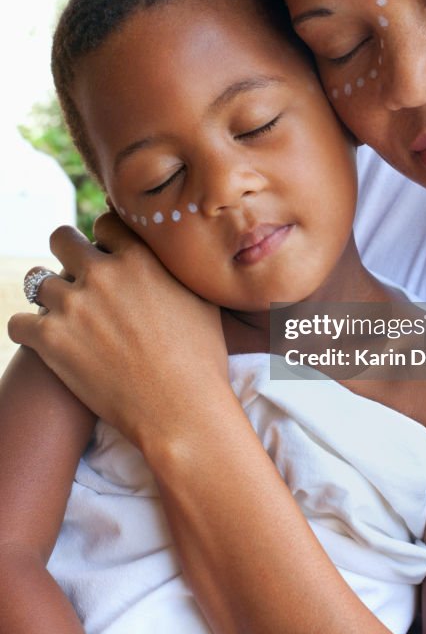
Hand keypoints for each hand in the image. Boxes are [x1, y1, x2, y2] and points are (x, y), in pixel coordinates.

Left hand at [8, 215, 226, 450]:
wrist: (181, 410)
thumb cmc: (201, 359)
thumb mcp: (200, 299)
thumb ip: (174, 270)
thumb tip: (171, 257)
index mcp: (140, 258)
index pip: (104, 223)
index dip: (104, 239)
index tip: (105, 255)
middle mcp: (102, 274)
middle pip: (62, 238)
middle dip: (66, 253)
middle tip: (76, 276)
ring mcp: (73, 305)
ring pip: (36, 281)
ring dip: (48, 295)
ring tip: (61, 313)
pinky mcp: (50, 340)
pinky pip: (17, 323)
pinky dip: (27, 331)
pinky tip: (42, 340)